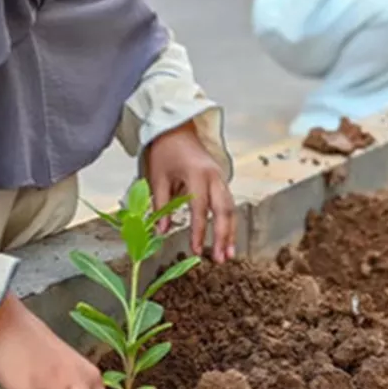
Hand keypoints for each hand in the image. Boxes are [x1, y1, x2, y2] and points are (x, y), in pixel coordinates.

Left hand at [145, 121, 235, 263]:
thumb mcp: (157, 177)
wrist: (177, 129)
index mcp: (196, 174)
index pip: (200, 209)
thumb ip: (160, 205)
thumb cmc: (165, 152)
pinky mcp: (222, 180)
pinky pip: (229, 203)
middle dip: (224, 236)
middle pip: (224, 210)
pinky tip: (227, 238)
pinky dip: (229, 222)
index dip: (199, 232)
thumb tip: (161, 232)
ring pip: (231, 208)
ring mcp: (221, 177)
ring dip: (231, 232)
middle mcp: (214, 176)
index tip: (198, 251)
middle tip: (221, 259)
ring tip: (228, 254)